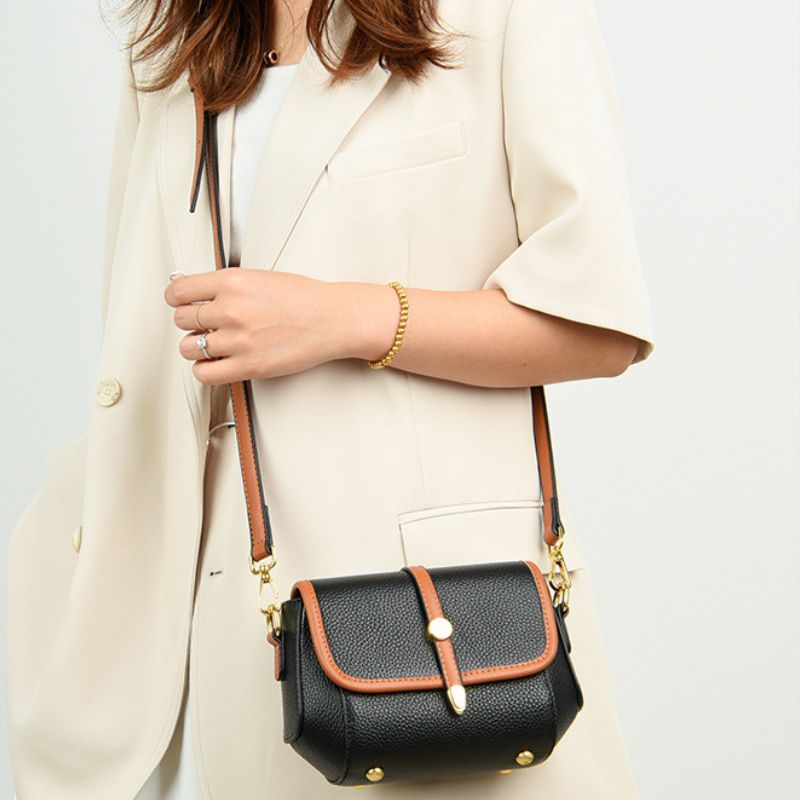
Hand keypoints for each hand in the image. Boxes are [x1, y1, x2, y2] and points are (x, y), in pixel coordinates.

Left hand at [163, 268, 388, 384]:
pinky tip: (216, 363)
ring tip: (212, 344)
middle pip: (182, 319)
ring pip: (189, 347)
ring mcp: (238, 339)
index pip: (179, 291)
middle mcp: (231, 309)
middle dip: (191, 322)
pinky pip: (205, 373)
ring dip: (196, 347)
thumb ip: (226, 285)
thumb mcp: (259, 277)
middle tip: (206, 324)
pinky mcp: (248, 365)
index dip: (176, 299)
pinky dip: (205, 369)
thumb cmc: (303, 299)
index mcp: (232, 282)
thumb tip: (196, 293)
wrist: (331, 319)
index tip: (181, 303)